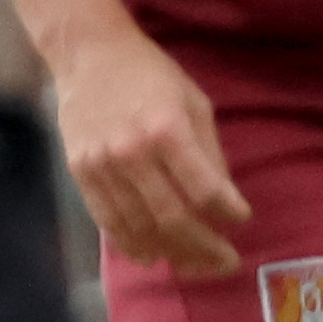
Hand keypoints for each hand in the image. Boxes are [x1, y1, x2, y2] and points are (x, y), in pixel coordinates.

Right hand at [48, 26, 249, 278]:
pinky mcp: (81, 173)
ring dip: (171, 253)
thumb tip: (225, 199)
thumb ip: (208, 151)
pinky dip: (131, 244)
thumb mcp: (194, 102)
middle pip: (172, 216)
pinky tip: (153, 257)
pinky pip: (107, 221)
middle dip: (203, 246)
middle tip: (226, 262)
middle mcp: (132, 152)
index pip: (204, 187)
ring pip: (139, 226)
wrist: (89, 55)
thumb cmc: (150, 75)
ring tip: (195, 266)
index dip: (227, 211)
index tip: (242, 219)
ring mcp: (102, 166)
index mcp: (167, 129)